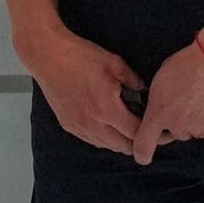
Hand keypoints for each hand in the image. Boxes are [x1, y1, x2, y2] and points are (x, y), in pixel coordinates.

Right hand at [27, 27, 144, 154]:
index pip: (136, 132)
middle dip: (136, 140)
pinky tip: (108, 123)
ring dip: (120, 140)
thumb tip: (144, 91)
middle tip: (144, 127)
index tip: (155, 124)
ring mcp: (79, 127)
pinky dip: (104, 137)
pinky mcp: (69, 125)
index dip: (149, 130)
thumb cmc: (80, 57)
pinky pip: (92, 140)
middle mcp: (93, 123)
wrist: (48, 56)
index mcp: (108, 108)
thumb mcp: (115, 63)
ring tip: (126, 125)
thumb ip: (134, 80)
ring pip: (107, 146)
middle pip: (123, 146)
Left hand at [133, 41, 203, 165]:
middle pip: (174, 133)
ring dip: (196, 120)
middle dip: (177, 122)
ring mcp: (199, 129)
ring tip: (201, 97)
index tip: (142, 156)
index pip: (143, 145)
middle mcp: (177, 126)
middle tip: (184, 101)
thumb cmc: (187, 64)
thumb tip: (158, 108)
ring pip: (194, 131)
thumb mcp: (160, 79)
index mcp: (158, 114)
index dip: (141, 154)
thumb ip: (157, 101)